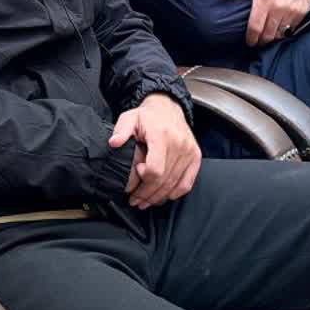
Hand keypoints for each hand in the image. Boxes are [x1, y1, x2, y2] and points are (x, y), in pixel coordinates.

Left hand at [109, 93, 200, 208]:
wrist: (168, 108)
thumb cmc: (148, 116)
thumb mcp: (130, 117)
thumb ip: (121, 129)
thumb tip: (114, 143)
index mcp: (162, 135)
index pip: (155, 169)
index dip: (144, 177)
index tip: (137, 172)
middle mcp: (179, 144)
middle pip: (163, 180)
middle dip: (147, 194)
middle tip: (135, 200)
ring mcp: (189, 151)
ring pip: (174, 185)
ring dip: (158, 197)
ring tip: (145, 201)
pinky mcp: (195, 157)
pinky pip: (187, 183)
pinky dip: (175, 193)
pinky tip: (163, 196)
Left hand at [219, 0, 309, 46]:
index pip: (255, 27)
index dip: (251, 38)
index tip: (249, 42)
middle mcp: (278, 7)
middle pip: (268, 34)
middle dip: (261, 40)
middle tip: (258, 41)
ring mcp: (291, 11)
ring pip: (280, 34)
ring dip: (273, 36)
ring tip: (268, 35)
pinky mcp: (301, 12)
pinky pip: (292, 28)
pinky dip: (285, 31)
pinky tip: (280, 28)